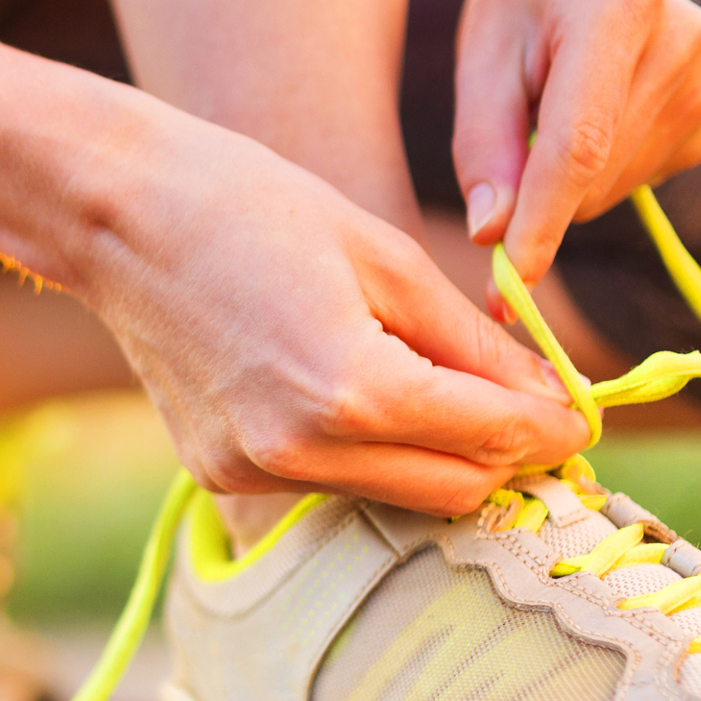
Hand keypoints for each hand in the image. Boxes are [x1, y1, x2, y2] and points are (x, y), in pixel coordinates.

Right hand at [77, 115, 588, 515]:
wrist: (116, 213)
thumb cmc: (253, 204)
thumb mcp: (384, 255)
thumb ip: (474, 343)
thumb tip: (551, 398)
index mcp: (352, 389)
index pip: (493, 439)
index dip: (553, 428)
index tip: (583, 412)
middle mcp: (300, 452)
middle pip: (454, 490)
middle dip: (505, 454)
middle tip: (530, 407)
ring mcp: (253, 472)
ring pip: (394, 496)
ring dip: (437, 456)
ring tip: (445, 389)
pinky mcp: (220, 473)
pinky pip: (329, 482)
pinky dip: (366, 451)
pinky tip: (355, 389)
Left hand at [454, 0, 700, 286]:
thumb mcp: (481, 51)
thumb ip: (484, 145)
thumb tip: (493, 236)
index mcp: (617, 4)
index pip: (579, 141)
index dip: (540, 222)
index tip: (505, 289)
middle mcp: (682, 40)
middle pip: (592, 173)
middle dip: (535, 191)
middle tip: (510, 128)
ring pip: (610, 188)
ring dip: (565, 177)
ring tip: (555, 99)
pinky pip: (636, 182)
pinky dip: (596, 173)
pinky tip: (594, 111)